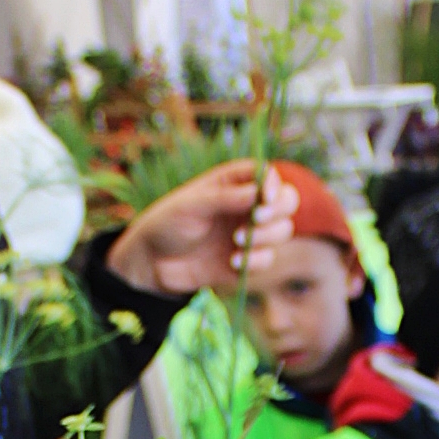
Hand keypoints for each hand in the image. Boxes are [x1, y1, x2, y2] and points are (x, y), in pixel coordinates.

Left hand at [107, 157, 300, 297]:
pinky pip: (267, 259)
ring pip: (282, 231)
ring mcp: (249, 233)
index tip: (265, 198)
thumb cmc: (167, 223)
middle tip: (255, 219)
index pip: (268, 175)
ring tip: (236, 243)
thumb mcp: (191, 205)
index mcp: (234, 183)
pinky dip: (256, 261)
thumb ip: (225, 198)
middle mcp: (247, 206)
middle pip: (287, 201)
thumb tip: (259, 192)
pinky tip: (233, 262)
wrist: (152, 263)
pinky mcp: (247, 261)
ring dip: (266, 237)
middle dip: (277, 211)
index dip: (274, 185)